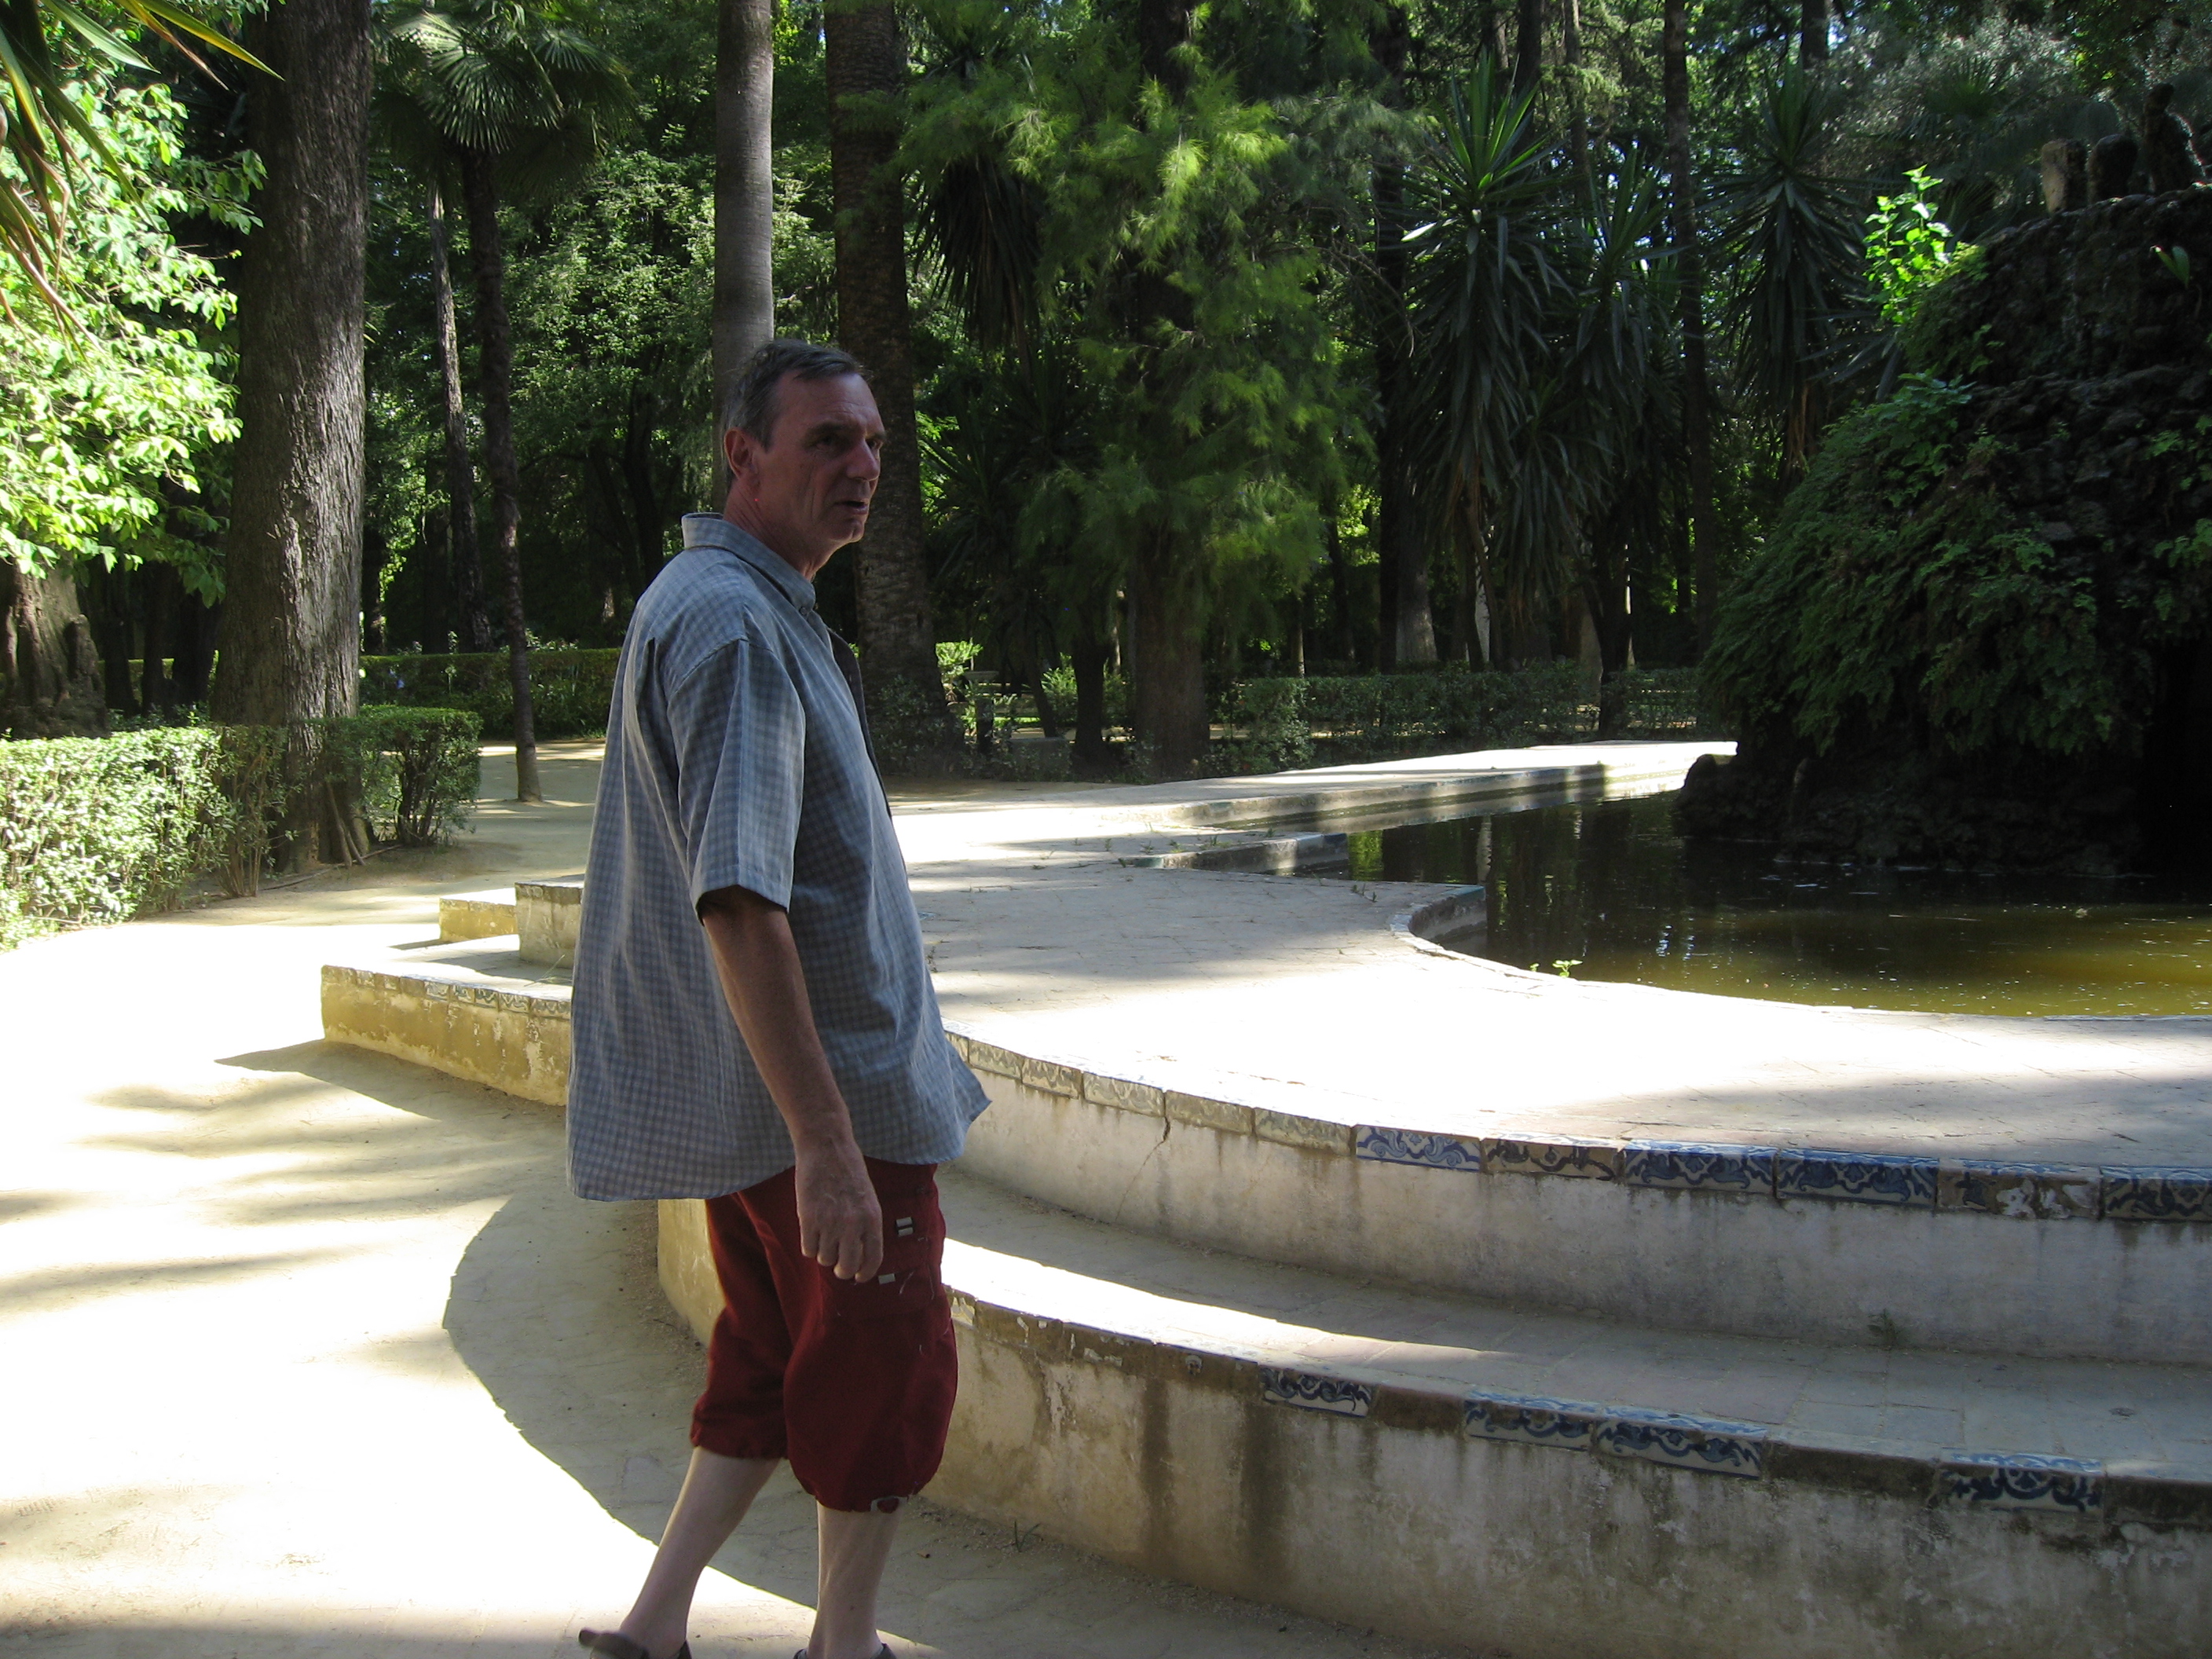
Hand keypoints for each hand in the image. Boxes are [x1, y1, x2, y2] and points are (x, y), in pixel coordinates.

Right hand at [793, 1140, 882, 1280]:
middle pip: (846, 1267)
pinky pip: (808, 1249)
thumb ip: (865, 1226)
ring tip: (824, 1236)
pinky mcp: (808, 1219)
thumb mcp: (867, 1199)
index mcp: (872, 1219)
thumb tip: (859, 1256)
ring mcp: (830, 1223)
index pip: (873, 1259)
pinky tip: (811, 1231)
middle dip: (841, 1270)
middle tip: (838, 1265)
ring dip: (823, 1253)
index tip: (858, 1276)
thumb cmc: (848, 1172)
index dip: (864, 1273)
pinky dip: (809, 1245)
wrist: (827, 1149)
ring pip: (824, 1259)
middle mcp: (853, 1224)